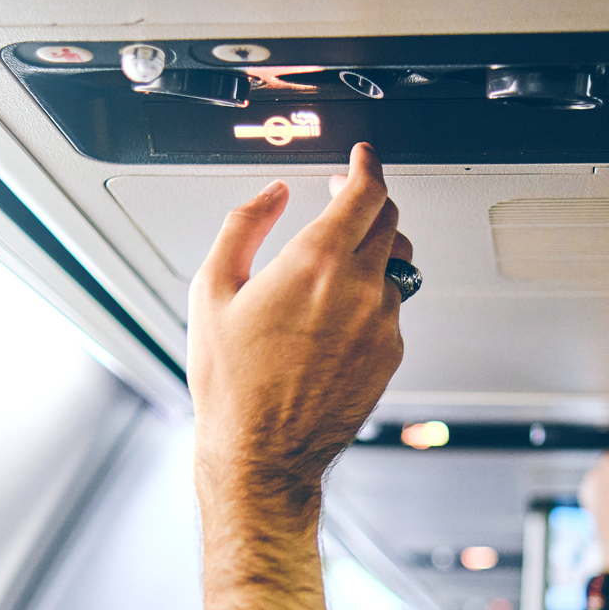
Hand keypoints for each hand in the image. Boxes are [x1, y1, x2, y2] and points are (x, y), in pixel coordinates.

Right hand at [189, 142, 409, 505]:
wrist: (262, 452)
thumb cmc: (232, 383)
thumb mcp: (211, 289)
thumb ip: (244, 225)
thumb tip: (272, 194)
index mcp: (317, 263)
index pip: (367, 192)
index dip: (367, 165)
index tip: (361, 157)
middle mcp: (360, 289)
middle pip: (390, 220)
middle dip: (368, 200)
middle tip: (343, 199)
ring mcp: (382, 323)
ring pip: (397, 262)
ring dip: (374, 246)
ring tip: (340, 255)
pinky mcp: (391, 354)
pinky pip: (392, 305)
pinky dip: (373, 292)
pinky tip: (337, 309)